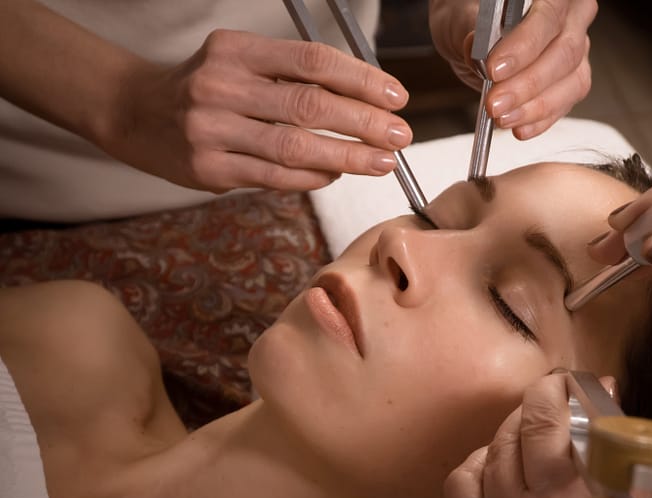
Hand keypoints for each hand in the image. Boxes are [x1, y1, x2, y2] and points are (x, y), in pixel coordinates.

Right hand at [104, 30, 411, 192]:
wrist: (135, 112)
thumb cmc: (204, 86)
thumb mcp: (240, 61)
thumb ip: (291, 76)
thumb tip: (362, 103)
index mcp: (235, 50)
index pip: (312, 60)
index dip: (360, 79)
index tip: (395, 95)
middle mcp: (221, 87)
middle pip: (310, 105)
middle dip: (364, 122)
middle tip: (401, 134)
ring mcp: (212, 131)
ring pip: (296, 148)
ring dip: (347, 157)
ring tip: (382, 161)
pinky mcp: (209, 170)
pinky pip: (275, 178)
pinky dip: (312, 179)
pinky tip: (335, 176)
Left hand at [429, 0, 595, 138]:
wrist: (476, 37)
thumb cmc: (473, 19)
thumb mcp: (461, 19)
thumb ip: (471, 31)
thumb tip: (478, 50)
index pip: (549, 14)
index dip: (525, 44)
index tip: (494, 69)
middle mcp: (573, 15)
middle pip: (564, 51)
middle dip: (526, 84)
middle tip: (494, 103)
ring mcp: (577, 48)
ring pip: (571, 80)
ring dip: (534, 106)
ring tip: (502, 117)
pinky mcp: (573, 79)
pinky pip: (566, 102)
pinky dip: (541, 119)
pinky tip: (520, 127)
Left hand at [440, 372, 651, 497]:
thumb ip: (619, 459)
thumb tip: (603, 406)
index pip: (542, 425)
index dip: (553, 392)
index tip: (566, 383)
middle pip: (505, 443)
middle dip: (529, 415)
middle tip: (552, 412)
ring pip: (467, 477)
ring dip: (493, 453)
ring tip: (520, 453)